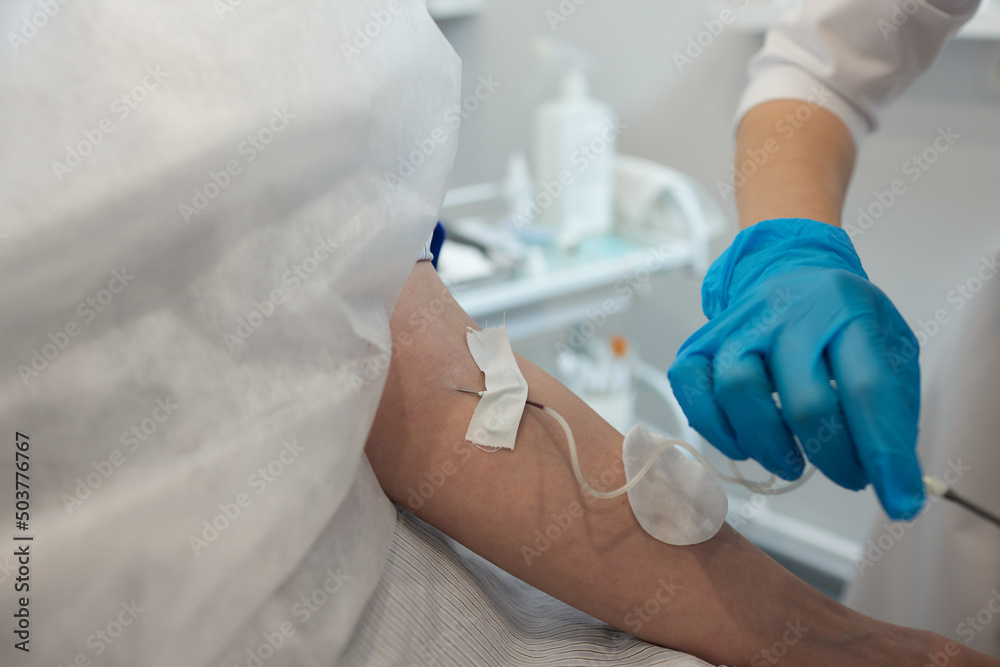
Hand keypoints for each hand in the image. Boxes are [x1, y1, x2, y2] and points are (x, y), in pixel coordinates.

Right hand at [668, 218, 923, 519]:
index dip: (884, 453)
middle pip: (803, 399)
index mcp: (846, 308)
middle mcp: (787, 310)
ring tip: (791, 462)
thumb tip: (898, 487)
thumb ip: (894, 410)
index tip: (900, 502)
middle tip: (848, 476)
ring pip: (738, 389)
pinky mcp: (700, 342)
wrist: (790, 273)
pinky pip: (690, 386)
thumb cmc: (843, 324)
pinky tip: (743, 443)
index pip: (868, 388)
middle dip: (831, 455)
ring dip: (768, 445)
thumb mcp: (889, 348)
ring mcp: (736, 324)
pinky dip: (714, 427)